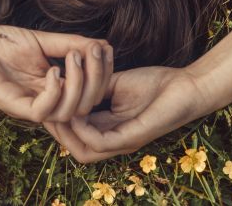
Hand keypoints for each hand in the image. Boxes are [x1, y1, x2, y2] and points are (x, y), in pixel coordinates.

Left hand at [0, 23, 113, 122]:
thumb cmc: (1, 42)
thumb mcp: (44, 41)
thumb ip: (71, 44)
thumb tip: (103, 45)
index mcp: (53, 89)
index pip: (89, 94)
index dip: (103, 75)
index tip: (105, 49)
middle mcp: (44, 102)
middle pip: (84, 107)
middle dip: (96, 79)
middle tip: (94, 52)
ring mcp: (29, 105)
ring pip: (67, 113)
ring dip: (78, 84)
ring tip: (73, 58)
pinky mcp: (12, 105)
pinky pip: (43, 112)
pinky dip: (55, 91)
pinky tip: (52, 70)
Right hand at [43, 66, 209, 162]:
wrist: (186, 86)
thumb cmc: (156, 84)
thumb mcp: (116, 83)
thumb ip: (94, 87)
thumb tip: (69, 81)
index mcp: (110, 128)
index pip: (76, 133)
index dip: (59, 121)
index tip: (46, 100)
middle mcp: (114, 140)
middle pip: (76, 148)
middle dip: (57, 130)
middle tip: (45, 109)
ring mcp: (123, 141)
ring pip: (84, 151)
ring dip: (66, 131)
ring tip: (55, 110)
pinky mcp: (132, 137)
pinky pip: (99, 142)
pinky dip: (83, 130)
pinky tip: (75, 112)